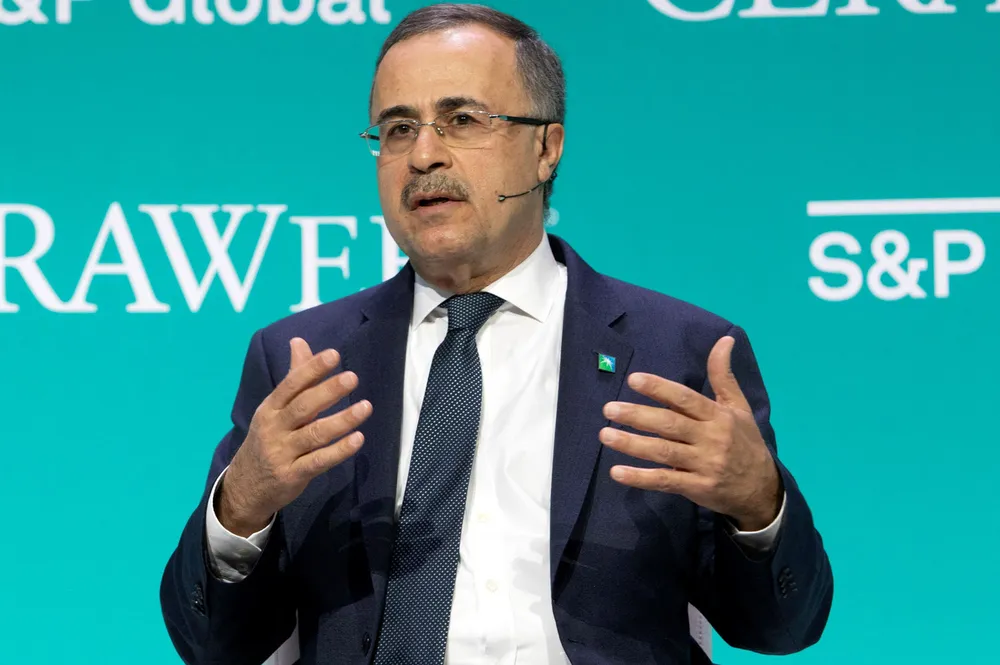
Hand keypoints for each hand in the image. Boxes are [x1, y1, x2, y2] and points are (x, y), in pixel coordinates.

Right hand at [217, 338, 372, 536]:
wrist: (243, 488)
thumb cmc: (267, 440)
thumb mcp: (273, 410)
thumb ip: (293, 377)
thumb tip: (299, 341)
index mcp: (270, 408)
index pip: (291, 385)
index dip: (311, 369)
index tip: (333, 355)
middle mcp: (274, 428)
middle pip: (302, 407)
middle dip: (327, 391)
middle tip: (352, 377)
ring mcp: (282, 453)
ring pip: (314, 434)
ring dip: (341, 420)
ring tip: (365, 407)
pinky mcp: (292, 475)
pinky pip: (318, 461)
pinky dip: (338, 451)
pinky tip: (357, 440)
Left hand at [599, 336, 780, 530]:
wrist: (762, 489)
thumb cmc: (744, 442)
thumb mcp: (739, 407)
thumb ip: (723, 375)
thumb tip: (725, 339)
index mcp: (718, 416)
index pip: (686, 399)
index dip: (660, 388)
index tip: (634, 379)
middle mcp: (710, 439)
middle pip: (670, 425)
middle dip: (638, 415)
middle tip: (609, 408)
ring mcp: (703, 465)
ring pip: (663, 452)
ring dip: (632, 444)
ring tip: (605, 434)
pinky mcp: (696, 488)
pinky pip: (665, 481)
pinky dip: (640, 478)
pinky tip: (617, 472)